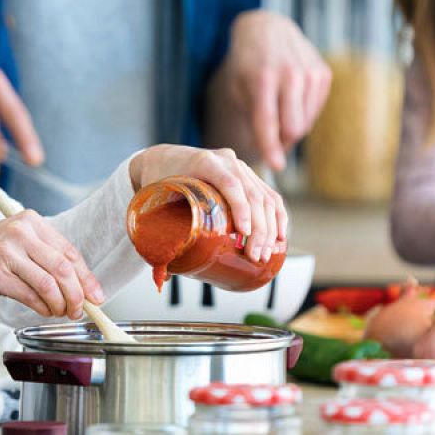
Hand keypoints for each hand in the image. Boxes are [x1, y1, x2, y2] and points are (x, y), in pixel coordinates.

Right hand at [0, 210, 104, 318]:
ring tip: (60, 313)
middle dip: (77, 294)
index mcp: (30, 221)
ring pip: (49, 283)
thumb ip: (44, 257)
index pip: (68, 251)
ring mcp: (7, 252)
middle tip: (80, 310)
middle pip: (63, 268)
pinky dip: (42, 308)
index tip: (96, 295)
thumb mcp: (15, 244)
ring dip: (60, 305)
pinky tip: (44, 312)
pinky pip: (30, 296)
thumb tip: (78, 285)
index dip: (86, 277)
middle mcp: (20, 232)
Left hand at [129, 144, 287, 264]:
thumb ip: (157, 232)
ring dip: (270, 228)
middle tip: (255, 256)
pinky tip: (280, 237)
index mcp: (204, 162)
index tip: (244, 234)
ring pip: (265, 196)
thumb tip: (161, 277)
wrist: (164, 158)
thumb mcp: (155, 199)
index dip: (241, 208)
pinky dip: (278, 217)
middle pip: (252, 194)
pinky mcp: (248, 176)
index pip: (230, 183)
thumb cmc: (158, 180)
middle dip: (259, 228)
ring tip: (265, 254)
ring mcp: (240, 167)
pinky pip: (269, 195)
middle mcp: (226, 161)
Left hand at [213, 10, 331, 170]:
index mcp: (262, 79)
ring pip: (306, 122)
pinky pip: (315, 110)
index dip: (271, 147)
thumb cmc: (247, 65)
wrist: (267, 29)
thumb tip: (274, 153)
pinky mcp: (323, 73)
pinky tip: (291, 97)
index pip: (268, 122)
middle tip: (271, 137)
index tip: (275, 166)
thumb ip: (253, 119)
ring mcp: (310, 72)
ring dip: (292, 126)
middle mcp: (289, 74)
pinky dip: (303, 112)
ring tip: (278, 111)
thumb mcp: (238, 88)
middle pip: (292, 128)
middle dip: (281, 141)